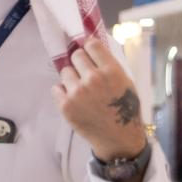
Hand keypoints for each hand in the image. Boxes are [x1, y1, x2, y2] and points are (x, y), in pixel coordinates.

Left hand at [51, 38, 146, 161]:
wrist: (118, 137)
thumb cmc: (124, 108)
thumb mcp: (125, 81)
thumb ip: (109, 65)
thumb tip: (91, 46)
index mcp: (111, 71)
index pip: (91, 45)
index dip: (89, 48)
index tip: (88, 52)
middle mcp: (93, 79)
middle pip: (76, 56)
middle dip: (80, 63)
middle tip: (84, 73)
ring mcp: (77, 92)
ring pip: (65, 71)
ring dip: (71, 78)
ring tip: (81, 90)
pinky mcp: (65, 105)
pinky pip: (56, 88)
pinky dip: (62, 92)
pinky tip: (74, 100)